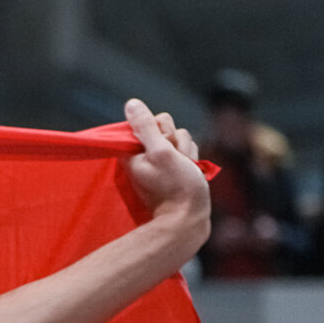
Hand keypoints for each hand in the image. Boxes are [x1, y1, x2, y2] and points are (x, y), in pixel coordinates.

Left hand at [122, 98, 208, 235]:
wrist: (188, 218)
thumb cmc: (176, 187)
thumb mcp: (160, 152)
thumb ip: (146, 128)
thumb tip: (132, 104)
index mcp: (133, 151)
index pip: (150, 122)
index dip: (162, 131)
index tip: (164, 147)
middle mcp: (144, 155)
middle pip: (167, 128)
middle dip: (177, 141)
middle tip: (177, 162)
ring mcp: (160, 161)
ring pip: (181, 138)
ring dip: (186, 151)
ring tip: (184, 171)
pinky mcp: (173, 167)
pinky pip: (187, 151)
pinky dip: (191, 159)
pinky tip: (191, 172)